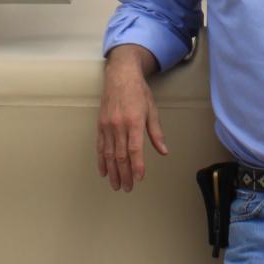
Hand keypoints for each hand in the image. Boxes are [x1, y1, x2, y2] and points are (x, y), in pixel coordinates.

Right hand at [96, 46, 167, 192]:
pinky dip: (101, 160)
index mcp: (134, 121)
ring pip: (108, 154)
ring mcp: (107, 126)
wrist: (120, 75)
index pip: (134, 148)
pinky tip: (104, 171)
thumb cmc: (138, 91)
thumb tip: (163, 151)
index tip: (139, 178)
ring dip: (112, 171)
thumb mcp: (152, 110)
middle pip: (120, 155)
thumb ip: (156, 133)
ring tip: (115, 185)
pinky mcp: (100, 125)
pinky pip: (100, 146)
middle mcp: (119, 125)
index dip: (136, 165)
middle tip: (127, 188)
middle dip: (124, 174)